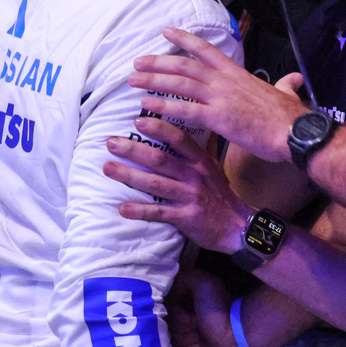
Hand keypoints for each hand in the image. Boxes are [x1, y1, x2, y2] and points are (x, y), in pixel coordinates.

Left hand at [105, 116, 252, 253]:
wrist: (237, 226)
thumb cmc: (220, 193)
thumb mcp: (214, 166)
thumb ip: (198, 148)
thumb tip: (186, 125)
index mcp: (201, 160)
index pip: (179, 138)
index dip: (158, 128)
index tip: (137, 120)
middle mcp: (194, 176)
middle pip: (160, 159)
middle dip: (133, 150)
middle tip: (110, 142)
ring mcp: (190, 196)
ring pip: (155, 184)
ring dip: (129, 175)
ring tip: (107, 168)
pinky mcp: (185, 218)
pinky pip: (158, 213)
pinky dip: (139, 210)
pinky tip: (122, 208)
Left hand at [129, 27, 308, 163]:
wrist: (294, 132)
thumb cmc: (289, 117)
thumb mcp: (286, 93)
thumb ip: (285, 85)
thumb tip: (294, 79)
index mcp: (237, 74)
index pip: (206, 50)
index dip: (184, 39)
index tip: (165, 32)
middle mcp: (225, 81)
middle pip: (185, 65)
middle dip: (158, 62)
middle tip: (137, 62)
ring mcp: (221, 97)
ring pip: (180, 83)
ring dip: (154, 80)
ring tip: (133, 81)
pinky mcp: (218, 117)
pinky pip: (185, 109)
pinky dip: (164, 106)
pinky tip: (147, 107)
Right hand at [166, 266, 251, 346]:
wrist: (236, 339)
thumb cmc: (219, 310)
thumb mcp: (204, 284)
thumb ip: (185, 277)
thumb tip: (170, 287)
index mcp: (186, 300)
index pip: (165, 303)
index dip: (173, 306)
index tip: (185, 307)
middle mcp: (183, 316)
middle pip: (166, 320)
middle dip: (180, 321)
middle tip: (197, 322)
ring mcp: (183, 335)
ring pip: (168, 336)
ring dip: (184, 335)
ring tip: (201, 334)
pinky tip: (197, 345)